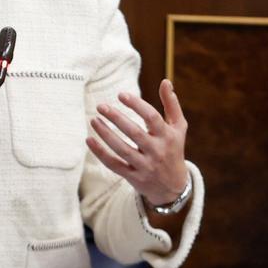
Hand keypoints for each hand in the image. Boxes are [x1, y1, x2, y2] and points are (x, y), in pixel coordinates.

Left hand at [86, 79, 188, 205]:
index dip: (136, 105)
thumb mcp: (178, 128)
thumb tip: (165, 81)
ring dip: (106, 134)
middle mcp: (157, 151)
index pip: (152, 117)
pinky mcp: (134, 177)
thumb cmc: (173, 149)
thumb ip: (171, 104)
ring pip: (122, 149)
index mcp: (168, 136)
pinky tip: (89, 140)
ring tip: (93, 120)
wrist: (173, 187)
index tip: (121, 95)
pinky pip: (114, 164)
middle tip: (101, 106)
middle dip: (116, 118)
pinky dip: (100, 153)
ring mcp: (145, 166)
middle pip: (134, 133)